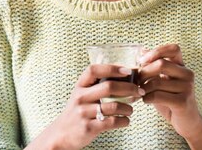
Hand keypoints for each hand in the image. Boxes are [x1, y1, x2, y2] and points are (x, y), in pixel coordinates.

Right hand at [28, 64, 144, 149]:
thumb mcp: (82, 94)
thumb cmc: (78, 110)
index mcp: (80, 86)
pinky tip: (125, 120)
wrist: (62, 133)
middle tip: (139, 91)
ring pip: (114, 106)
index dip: (112, 68)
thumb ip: (97, 85)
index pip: (94, 70)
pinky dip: (124, 121)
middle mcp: (80, 97)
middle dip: (129, 88)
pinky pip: (112, 122)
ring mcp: (84, 112)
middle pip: (108, 87)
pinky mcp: (89, 127)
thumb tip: (124, 75)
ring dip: (128, 108)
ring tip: (130, 109)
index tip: (128, 70)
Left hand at [139, 44, 201, 140]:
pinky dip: (147, 98)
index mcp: (182, 66)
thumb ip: (153, 65)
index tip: (143, 60)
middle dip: (144, 72)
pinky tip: (146, 100)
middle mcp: (187, 74)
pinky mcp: (183, 102)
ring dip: (143, 88)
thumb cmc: (170, 98)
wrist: (187, 122)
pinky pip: (158, 95)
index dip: (157, 51)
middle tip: (137, 81)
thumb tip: (141, 50)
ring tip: (140, 92)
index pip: (174, 48)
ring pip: (157, 82)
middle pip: (161, 64)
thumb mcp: (161, 79)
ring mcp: (187, 88)